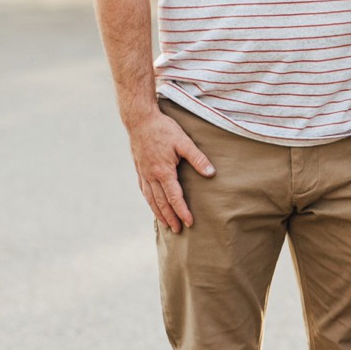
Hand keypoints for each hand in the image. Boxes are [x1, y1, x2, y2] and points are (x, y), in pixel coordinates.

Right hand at [127, 111, 214, 231]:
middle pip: (161, 202)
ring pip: (151, 198)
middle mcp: (151, 176)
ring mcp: (143, 173)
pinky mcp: (139, 169)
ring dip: (159, 213)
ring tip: (166, 224)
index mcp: (163, 171)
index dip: (182, 211)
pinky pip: (144, 190)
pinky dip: (149, 201)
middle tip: (178, 230)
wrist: (139, 119)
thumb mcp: (183, 141)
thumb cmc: (163, 128)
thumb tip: (211, 173)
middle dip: (170, 217)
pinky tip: (152, 205)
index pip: (174, 197)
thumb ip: (197, 158)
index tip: (189, 222)